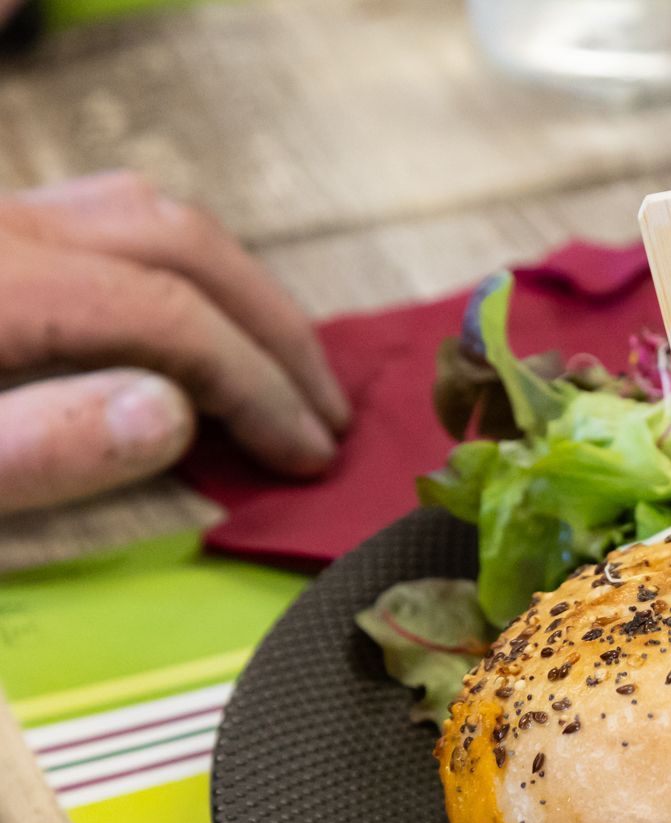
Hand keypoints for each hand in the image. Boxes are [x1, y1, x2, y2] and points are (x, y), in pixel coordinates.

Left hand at [0, 171, 349, 514]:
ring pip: (138, 215)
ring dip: (231, 289)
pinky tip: (187, 334)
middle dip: (271, 328)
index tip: (308, 454)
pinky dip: (173, 272)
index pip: (166, 310)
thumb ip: (37, 448)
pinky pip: (100, 225)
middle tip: (326, 410)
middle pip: (173, 240)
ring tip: (277, 369)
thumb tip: (170, 414)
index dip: (256, 382)